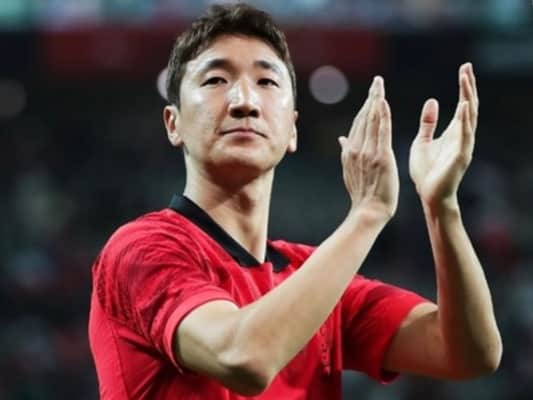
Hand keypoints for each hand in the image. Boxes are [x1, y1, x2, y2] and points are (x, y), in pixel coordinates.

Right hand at [338, 76, 398, 220]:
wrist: (369, 211)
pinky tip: (383, 102)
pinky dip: (382, 115)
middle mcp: (356, 149)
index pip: (358, 124)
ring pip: (371, 121)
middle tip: (377, 82)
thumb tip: (341, 138)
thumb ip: (346, 152)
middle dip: (370, 98)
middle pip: (364, 118)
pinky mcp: (381, 157)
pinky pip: (381, 132)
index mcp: (350, 151)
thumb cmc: (363, 195)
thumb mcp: (350, 172)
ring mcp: (368, 152)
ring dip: (376, 101)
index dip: (365, 107)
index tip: (371, 94)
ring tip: (380, 85)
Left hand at [409, 63, 477, 209]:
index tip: (464, 67)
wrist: (428, 195)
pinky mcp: (459, 156)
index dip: (464, 86)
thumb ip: (428, 123)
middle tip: (467, 67)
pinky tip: (464, 106)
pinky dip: (466, 120)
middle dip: (469, 86)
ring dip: (468, 97)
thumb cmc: (426, 171)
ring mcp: (463, 146)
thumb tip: (432, 101)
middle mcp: (462, 136)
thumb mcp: (423, 141)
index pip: (463, 104)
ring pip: (469, 118)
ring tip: (466, 79)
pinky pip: (464, 136)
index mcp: (453, 132)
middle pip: (470, 106)